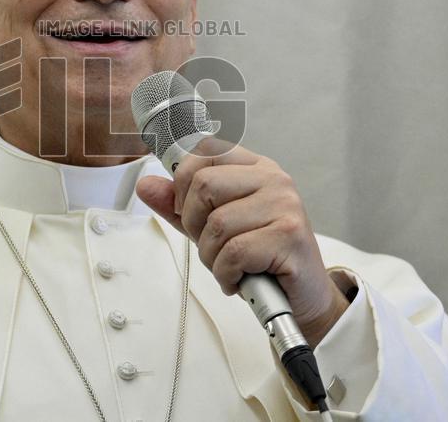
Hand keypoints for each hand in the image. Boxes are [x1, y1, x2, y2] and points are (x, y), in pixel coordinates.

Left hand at [135, 137, 348, 346]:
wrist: (301, 297)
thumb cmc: (259, 259)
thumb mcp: (212, 227)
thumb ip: (179, 206)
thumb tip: (146, 185)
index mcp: (255, 167)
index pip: (205, 150)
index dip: (184, 183)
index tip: (189, 211)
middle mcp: (273, 178)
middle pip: (204, 185)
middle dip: (194, 224)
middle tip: (213, 246)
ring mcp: (284, 204)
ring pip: (217, 223)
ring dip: (212, 257)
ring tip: (230, 266)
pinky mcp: (289, 235)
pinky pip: (234, 252)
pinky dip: (226, 274)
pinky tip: (240, 279)